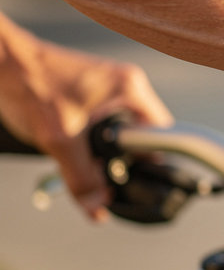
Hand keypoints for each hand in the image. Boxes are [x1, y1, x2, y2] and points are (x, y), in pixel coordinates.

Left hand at [0, 18, 172, 219]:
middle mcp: (126, 83)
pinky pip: (105, 120)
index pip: (162, 133)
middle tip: (100, 168)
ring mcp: (110, 83)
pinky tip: (74, 142)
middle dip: (121, 156)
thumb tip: (98, 206)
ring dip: (104, 147)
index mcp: (131, 88)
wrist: (2, 62)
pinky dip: (92, 136)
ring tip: (82, 153)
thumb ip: (82, 178)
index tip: (132, 176)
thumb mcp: (60, 141)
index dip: (148, 161)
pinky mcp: (93, 88)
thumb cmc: (30, 84)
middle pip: (142, 133)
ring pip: (121, 128)